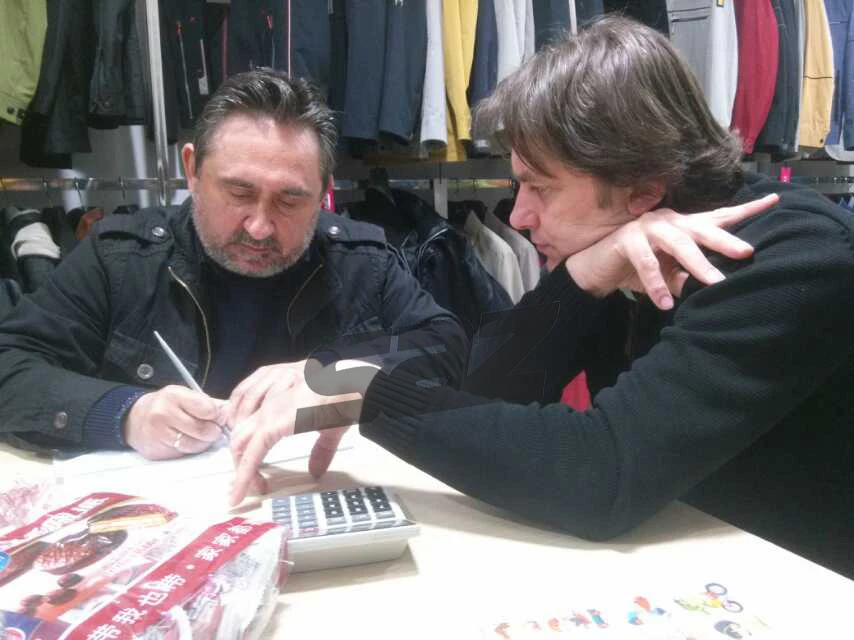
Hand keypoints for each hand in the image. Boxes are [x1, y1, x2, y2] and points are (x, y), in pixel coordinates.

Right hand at [124, 385, 225, 458]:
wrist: (133, 418)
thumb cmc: (168, 405)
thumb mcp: (186, 396)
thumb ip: (210, 404)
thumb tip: (230, 413)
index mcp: (174, 395)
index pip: (207, 409)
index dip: (217, 415)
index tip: (218, 416)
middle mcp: (163, 413)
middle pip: (202, 430)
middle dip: (213, 432)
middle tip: (212, 430)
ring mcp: (157, 434)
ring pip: (194, 445)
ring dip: (203, 443)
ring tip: (200, 436)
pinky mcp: (155, 452)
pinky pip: (182, 454)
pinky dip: (189, 450)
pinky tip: (185, 442)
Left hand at [227, 359, 379, 505]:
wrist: (351, 386)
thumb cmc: (344, 397)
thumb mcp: (328, 428)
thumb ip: (320, 450)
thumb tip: (316, 470)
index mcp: (277, 399)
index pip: (248, 423)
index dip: (247, 447)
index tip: (254, 469)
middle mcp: (267, 404)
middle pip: (238, 435)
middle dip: (240, 461)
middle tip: (252, 483)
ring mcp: (266, 414)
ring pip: (239, 445)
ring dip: (241, 471)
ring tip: (249, 491)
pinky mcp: (270, 426)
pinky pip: (250, 455)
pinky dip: (243, 476)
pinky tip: (241, 491)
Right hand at [565, 193, 778, 309]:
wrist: (594, 270)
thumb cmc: (634, 270)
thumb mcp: (668, 277)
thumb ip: (688, 279)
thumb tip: (710, 292)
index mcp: (682, 226)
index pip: (716, 217)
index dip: (744, 210)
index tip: (774, 200)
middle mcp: (668, 221)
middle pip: (701, 228)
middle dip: (725, 240)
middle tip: (747, 253)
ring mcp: (647, 227)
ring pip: (677, 243)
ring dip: (696, 265)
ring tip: (713, 285)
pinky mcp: (626, 239)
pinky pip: (646, 262)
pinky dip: (656, 283)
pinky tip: (665, 302)